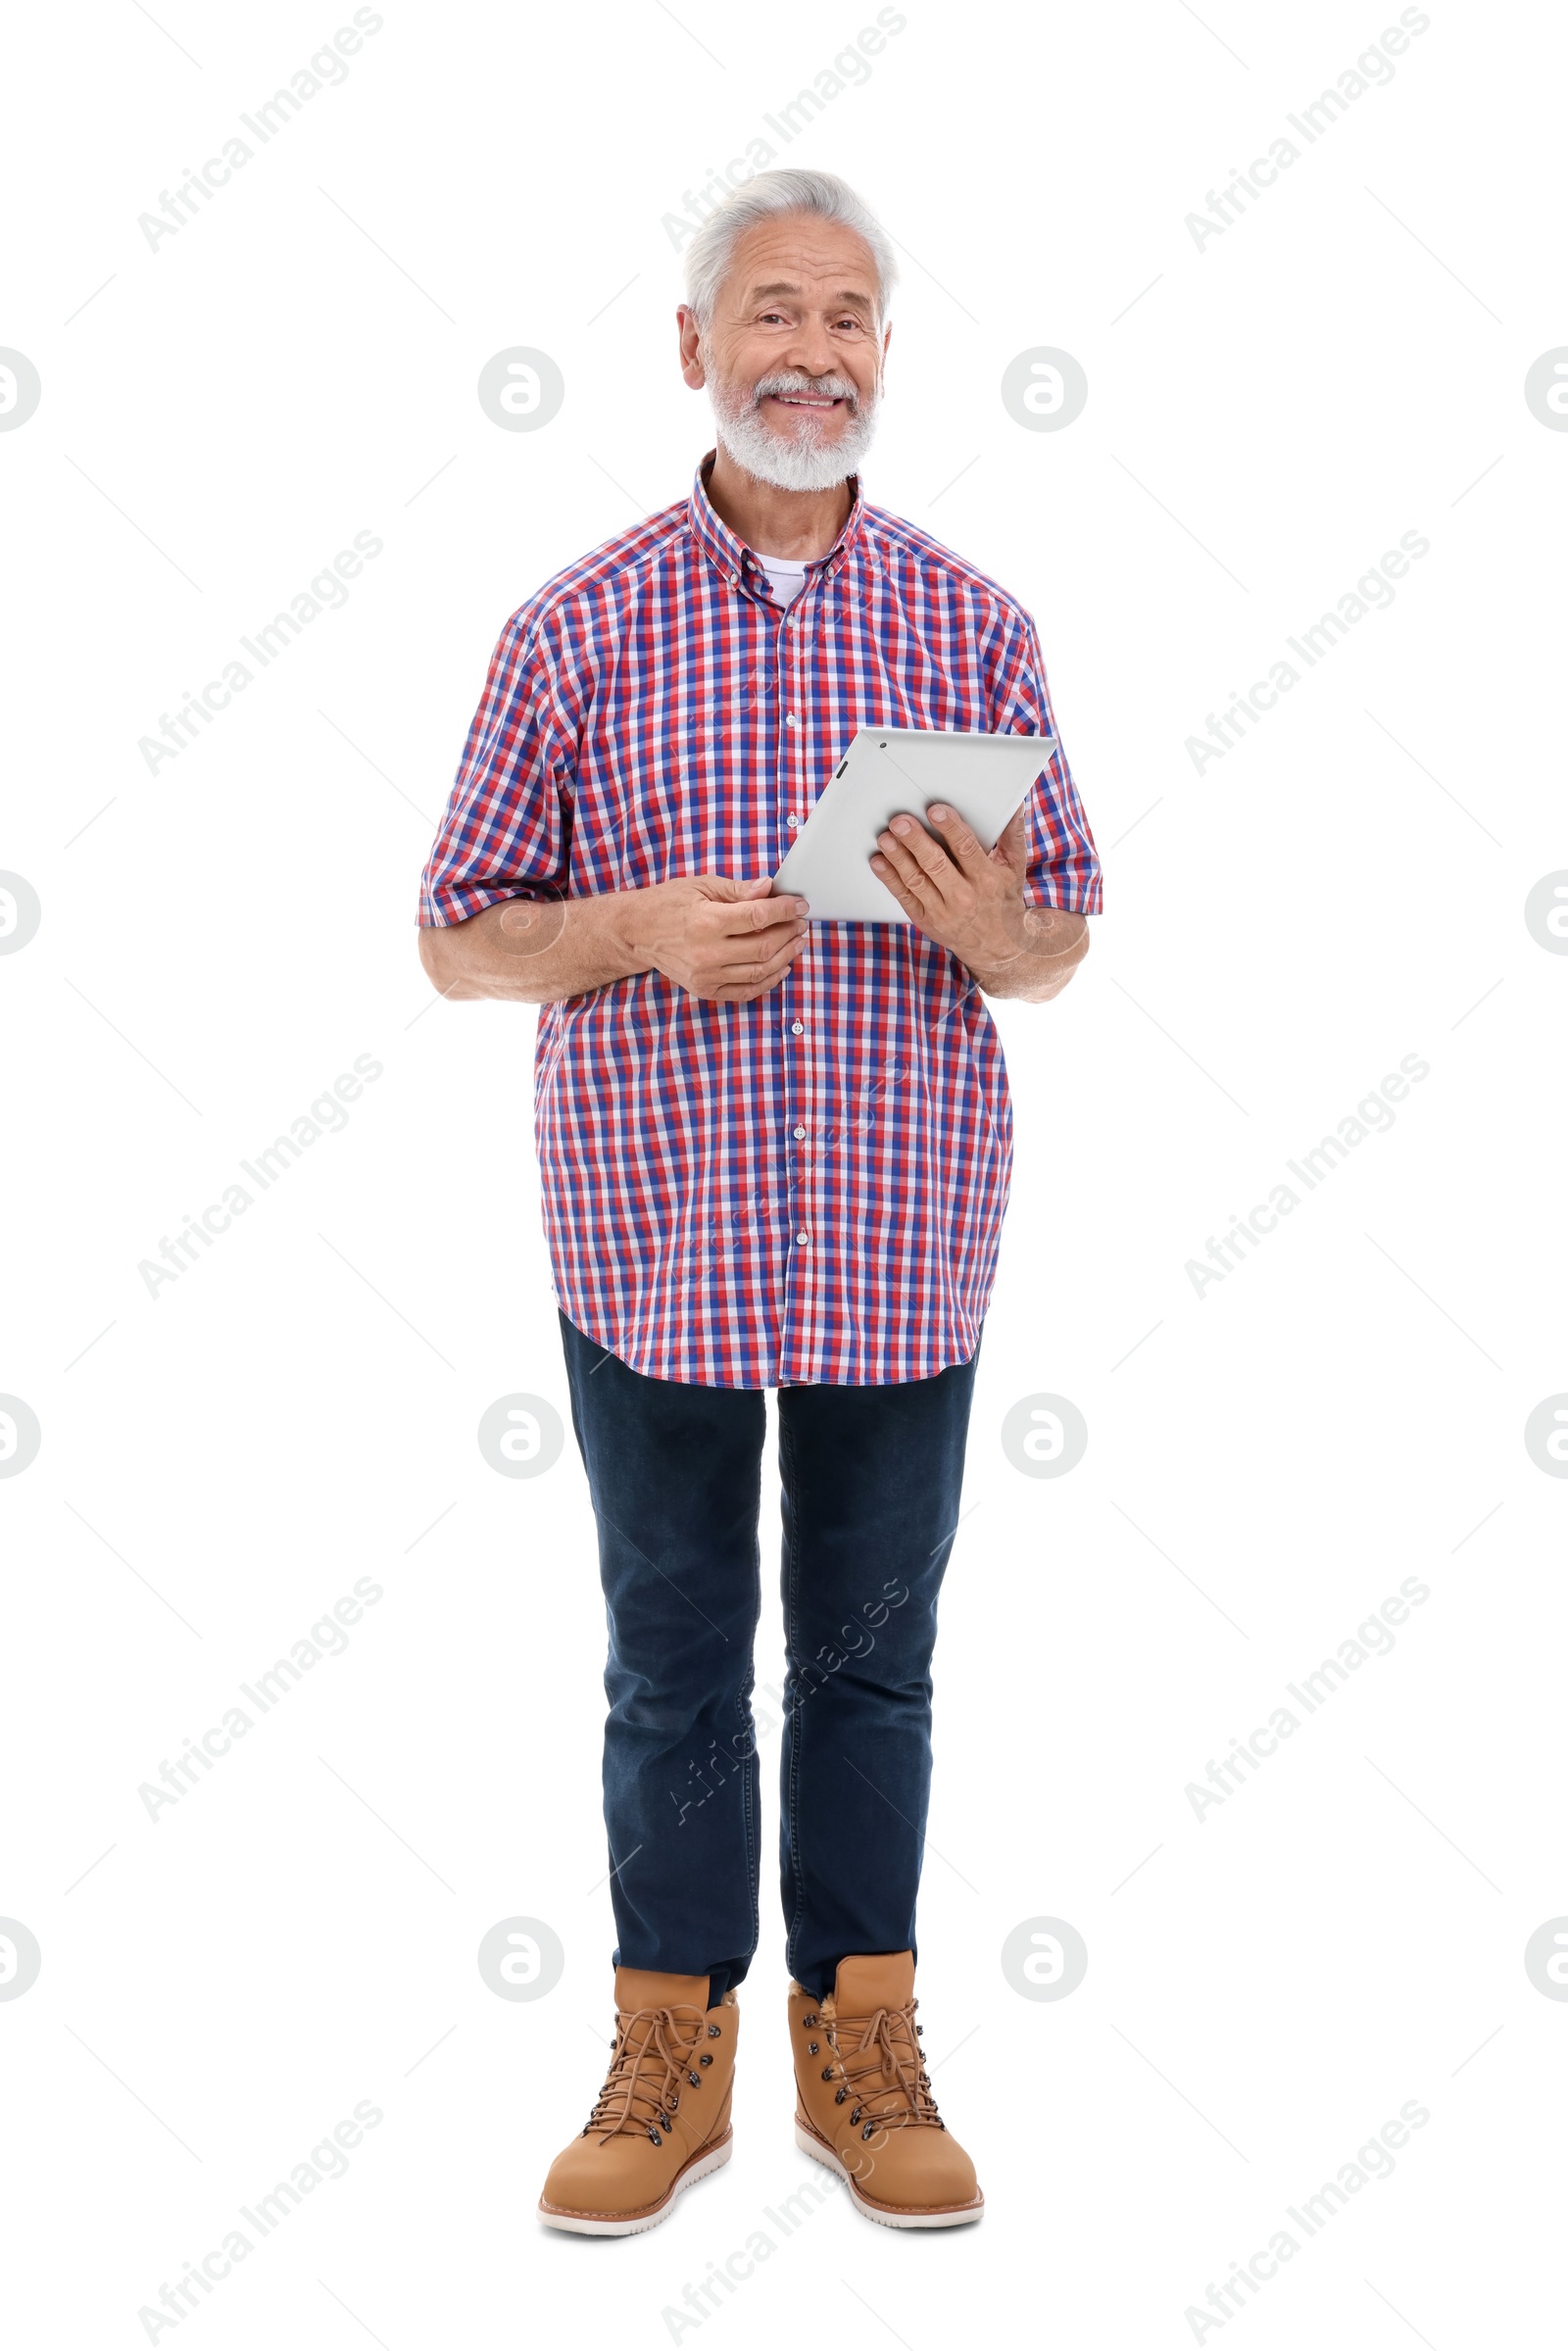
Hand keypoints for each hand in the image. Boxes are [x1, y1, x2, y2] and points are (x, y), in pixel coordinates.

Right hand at [622, 874, 809, 1002]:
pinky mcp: (704, 989)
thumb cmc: (668, 903)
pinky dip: (768, 982)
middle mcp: (707, 952)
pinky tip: (781, 968)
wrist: (636, 932)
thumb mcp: (701, 885)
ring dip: (785, 957)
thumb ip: (737, 889)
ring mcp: (706, 975)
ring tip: (797, 943)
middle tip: (801, 924)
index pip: (758, 917)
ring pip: (759, 972)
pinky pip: (745, 992)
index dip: (785, 910)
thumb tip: (768, 888)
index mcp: (706, 921)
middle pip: (764, 947)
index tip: (799, 905)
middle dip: (789, 934)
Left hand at [870, 804, 1029, 969]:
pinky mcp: (926, 920)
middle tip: (900, 822)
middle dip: (916, 841)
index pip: (966, 848)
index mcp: (987, 878)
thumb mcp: (1014, 867)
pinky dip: (889, 878)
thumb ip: (1012, 834)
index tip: (935, 811)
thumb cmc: (1003, 897)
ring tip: (885, 838)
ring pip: (916, 880)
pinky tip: (878, 861)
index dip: (950, 828)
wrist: (998, 945)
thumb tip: (1016, 804)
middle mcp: (964, 897)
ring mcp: (943, 911)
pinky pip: (904, 897)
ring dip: (898, 858)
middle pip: (936, 864)